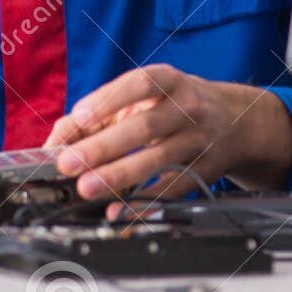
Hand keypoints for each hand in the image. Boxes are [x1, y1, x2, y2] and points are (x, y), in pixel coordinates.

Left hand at [45, 64, 291, 210]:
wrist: (236, 120)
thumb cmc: (172, 105)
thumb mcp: (141, 97)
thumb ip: (97, 114)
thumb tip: (56, 142)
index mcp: (168, 80)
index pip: (139, 83)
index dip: (110, 99)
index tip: (79, 118)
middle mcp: (188, 107)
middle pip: (146, 126)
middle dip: (104, 146)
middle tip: (68, 163)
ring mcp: (199, 140)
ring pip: (159, 159)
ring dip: (120, 175)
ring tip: (86, 188)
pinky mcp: (205, 170)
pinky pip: (173, 188)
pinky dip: (145, 202)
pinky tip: (119, 211)